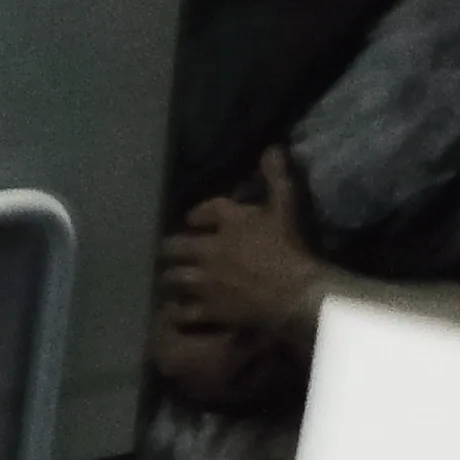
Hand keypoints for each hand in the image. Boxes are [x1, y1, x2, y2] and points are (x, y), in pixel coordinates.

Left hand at [159, 153, 322, 350]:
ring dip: (170, 278)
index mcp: (228, 222)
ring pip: (175, 279)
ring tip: (168, 280)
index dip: (197, 214)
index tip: (191, 218)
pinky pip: (184, 312)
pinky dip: (177, 311)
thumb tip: (272, 146)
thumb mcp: (286, 205)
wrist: (292, 293)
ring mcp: (205, 283)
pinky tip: (174, 311)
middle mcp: (209, 250)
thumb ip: (277, 175)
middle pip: (177, 247)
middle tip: (167, 251)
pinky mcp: (209, 310)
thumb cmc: (288, 247)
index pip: (205, 211)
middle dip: (170, 248)